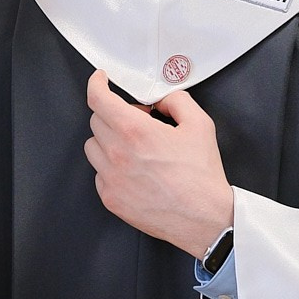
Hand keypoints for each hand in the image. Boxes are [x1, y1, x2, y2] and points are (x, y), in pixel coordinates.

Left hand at [82, 70, 233, 256]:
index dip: (96, 84)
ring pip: (93, 147)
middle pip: (96, 121)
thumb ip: (177, 101)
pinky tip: (133, 170)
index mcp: (135, 131)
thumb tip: (161, 100)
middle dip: (114, 114)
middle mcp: (117, 154)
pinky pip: (98, 173)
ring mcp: (111, 178)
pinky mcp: (111, 199)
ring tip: (133, 148)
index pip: (99, 99)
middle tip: (137, 122)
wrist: (205, 218)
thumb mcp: (200, 124)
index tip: (100, 80)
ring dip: (108, 140)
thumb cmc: (202, 176)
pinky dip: (110, 166)